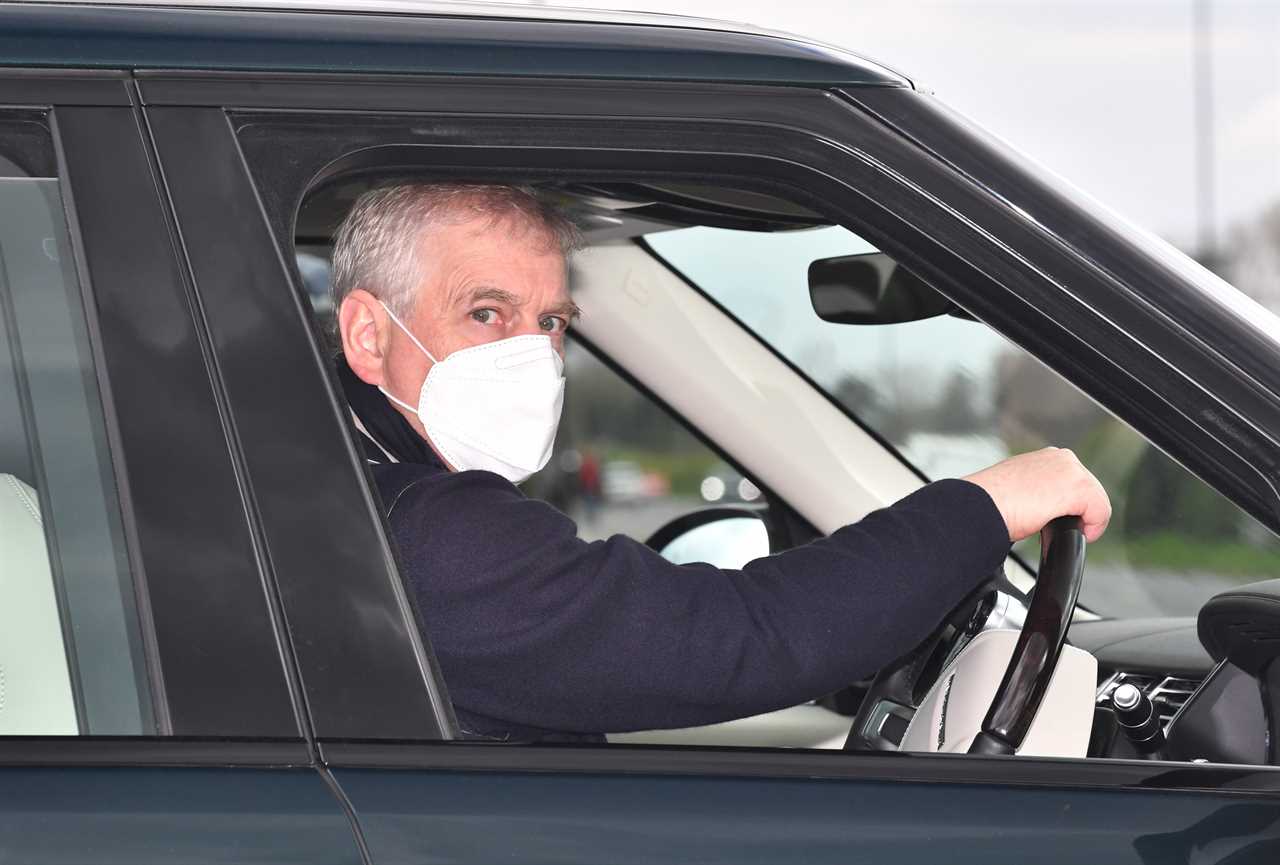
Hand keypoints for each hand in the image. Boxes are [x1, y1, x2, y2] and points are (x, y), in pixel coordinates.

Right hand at [962, 447, 1110, 542]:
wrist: (981, 505)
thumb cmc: (989, 502)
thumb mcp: (1016, 489)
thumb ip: (1036, 491)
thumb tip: (1041, 508)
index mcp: (1045, 457)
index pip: (1073, 481)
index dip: (1071, 505)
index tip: (1059, 519)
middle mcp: (1060, 458)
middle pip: (1090, 489)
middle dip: (1080, 512)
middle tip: (1061, 529)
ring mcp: (1071, 470)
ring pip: (1097, 500)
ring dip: (1086, 519)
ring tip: (1065, 532)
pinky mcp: (1078, 488)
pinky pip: (1101, 512)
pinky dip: (1094, 527)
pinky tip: (1080, 535)